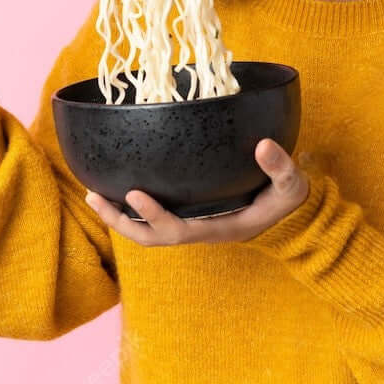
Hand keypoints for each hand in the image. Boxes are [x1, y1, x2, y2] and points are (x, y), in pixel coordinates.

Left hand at [83, 138, 309, 245]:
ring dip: (118, 217)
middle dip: (121, 222)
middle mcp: (199, 230)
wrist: (290, 218)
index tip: (133, 193)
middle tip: (95, 197)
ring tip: (93, 195)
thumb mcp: (291, 186)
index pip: (178, 230)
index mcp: (218, 228)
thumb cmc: (288, 203)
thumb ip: (281, 168)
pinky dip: (131, 209)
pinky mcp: (189, 215)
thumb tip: (265, 145)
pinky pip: (153, 220)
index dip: (154, 216)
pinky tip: (114, 190)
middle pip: (150, 238)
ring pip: (147, 232)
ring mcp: (192, 224)